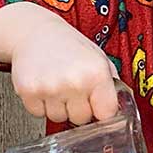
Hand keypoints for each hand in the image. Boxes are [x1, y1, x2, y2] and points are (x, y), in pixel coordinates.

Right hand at [8, 8, 119, 124]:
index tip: (95, 103)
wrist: (35, 32)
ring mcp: (50, 88)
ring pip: (58, 118)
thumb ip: (113, 85)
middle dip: (77, 108)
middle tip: (72, 87)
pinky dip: (40, 104)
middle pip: (81, 120)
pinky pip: (39, 113)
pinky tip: (44, 86)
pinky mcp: (28, 91)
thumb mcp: (99, 59)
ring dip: (58, 107)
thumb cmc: (69, 46)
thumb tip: (123, 109)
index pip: (106, 114)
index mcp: (97, 74)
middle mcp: (74, 82)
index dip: (100, 110)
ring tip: (57, 85)